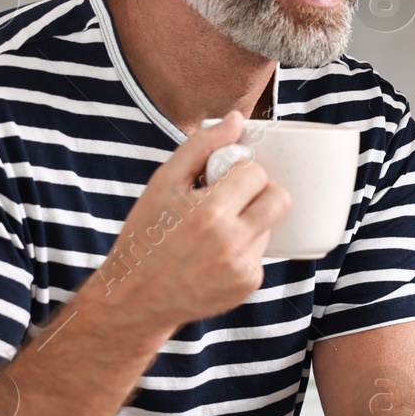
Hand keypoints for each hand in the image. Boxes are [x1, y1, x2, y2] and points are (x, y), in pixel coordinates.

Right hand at [93, 112, 291, 329]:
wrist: (135, 296)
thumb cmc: (146, 235)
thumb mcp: (163, 183)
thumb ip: (202, 146)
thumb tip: (236, 120)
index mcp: (209, 212)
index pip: (256, 173)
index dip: (241, 172)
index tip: (223, 179)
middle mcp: (231, 242)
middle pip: (279, 199)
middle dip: (261, 192)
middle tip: (235, 198)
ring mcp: (243, 267)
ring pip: (270, 226)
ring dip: (251, 221)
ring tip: (216, 231)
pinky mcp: (248, 284)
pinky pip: (261, 253)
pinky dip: (245, 248)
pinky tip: (216, 254)